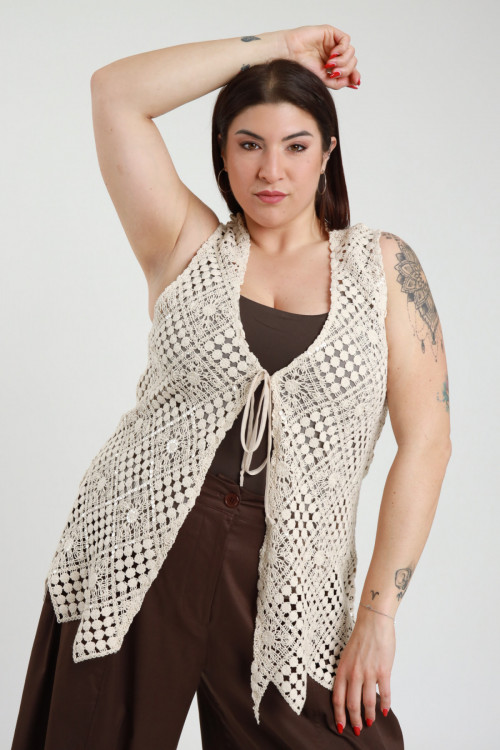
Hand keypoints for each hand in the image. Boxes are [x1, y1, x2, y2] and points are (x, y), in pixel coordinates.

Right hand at [283, 24, 359, 88]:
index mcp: (333, 66)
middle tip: (333, 73)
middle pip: (352, 61)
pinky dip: (342, 49)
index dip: (354, 76)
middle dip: (346, 69)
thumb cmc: (302, 66)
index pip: (350, 70)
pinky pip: (346, 40)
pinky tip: (333, 54)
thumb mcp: (323, 80)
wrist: (291, 55)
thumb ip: (339, 82)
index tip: (355, 83)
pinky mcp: (331, 33)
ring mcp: (333, 44)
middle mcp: (334, 55)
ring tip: (330, 64)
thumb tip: (354, 83)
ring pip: (351, 52)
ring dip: (343, 61)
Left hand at [332, 607, 394, 734]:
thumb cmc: (360, 638)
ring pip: (367, 702)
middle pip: (352, 704)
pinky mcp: (383, 671)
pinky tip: (385, 711)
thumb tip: (351, 691)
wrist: (373, 622)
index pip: (337, 698)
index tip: (340, 726)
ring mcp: (368, 673)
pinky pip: (384, 693)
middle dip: (354, 720)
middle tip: (357, 729)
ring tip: (370, 723)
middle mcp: (353, 674)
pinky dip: (385, 705)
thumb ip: (347, 673)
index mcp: (342, 670)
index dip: (339, 715)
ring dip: (369, 716)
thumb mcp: (347, 656)